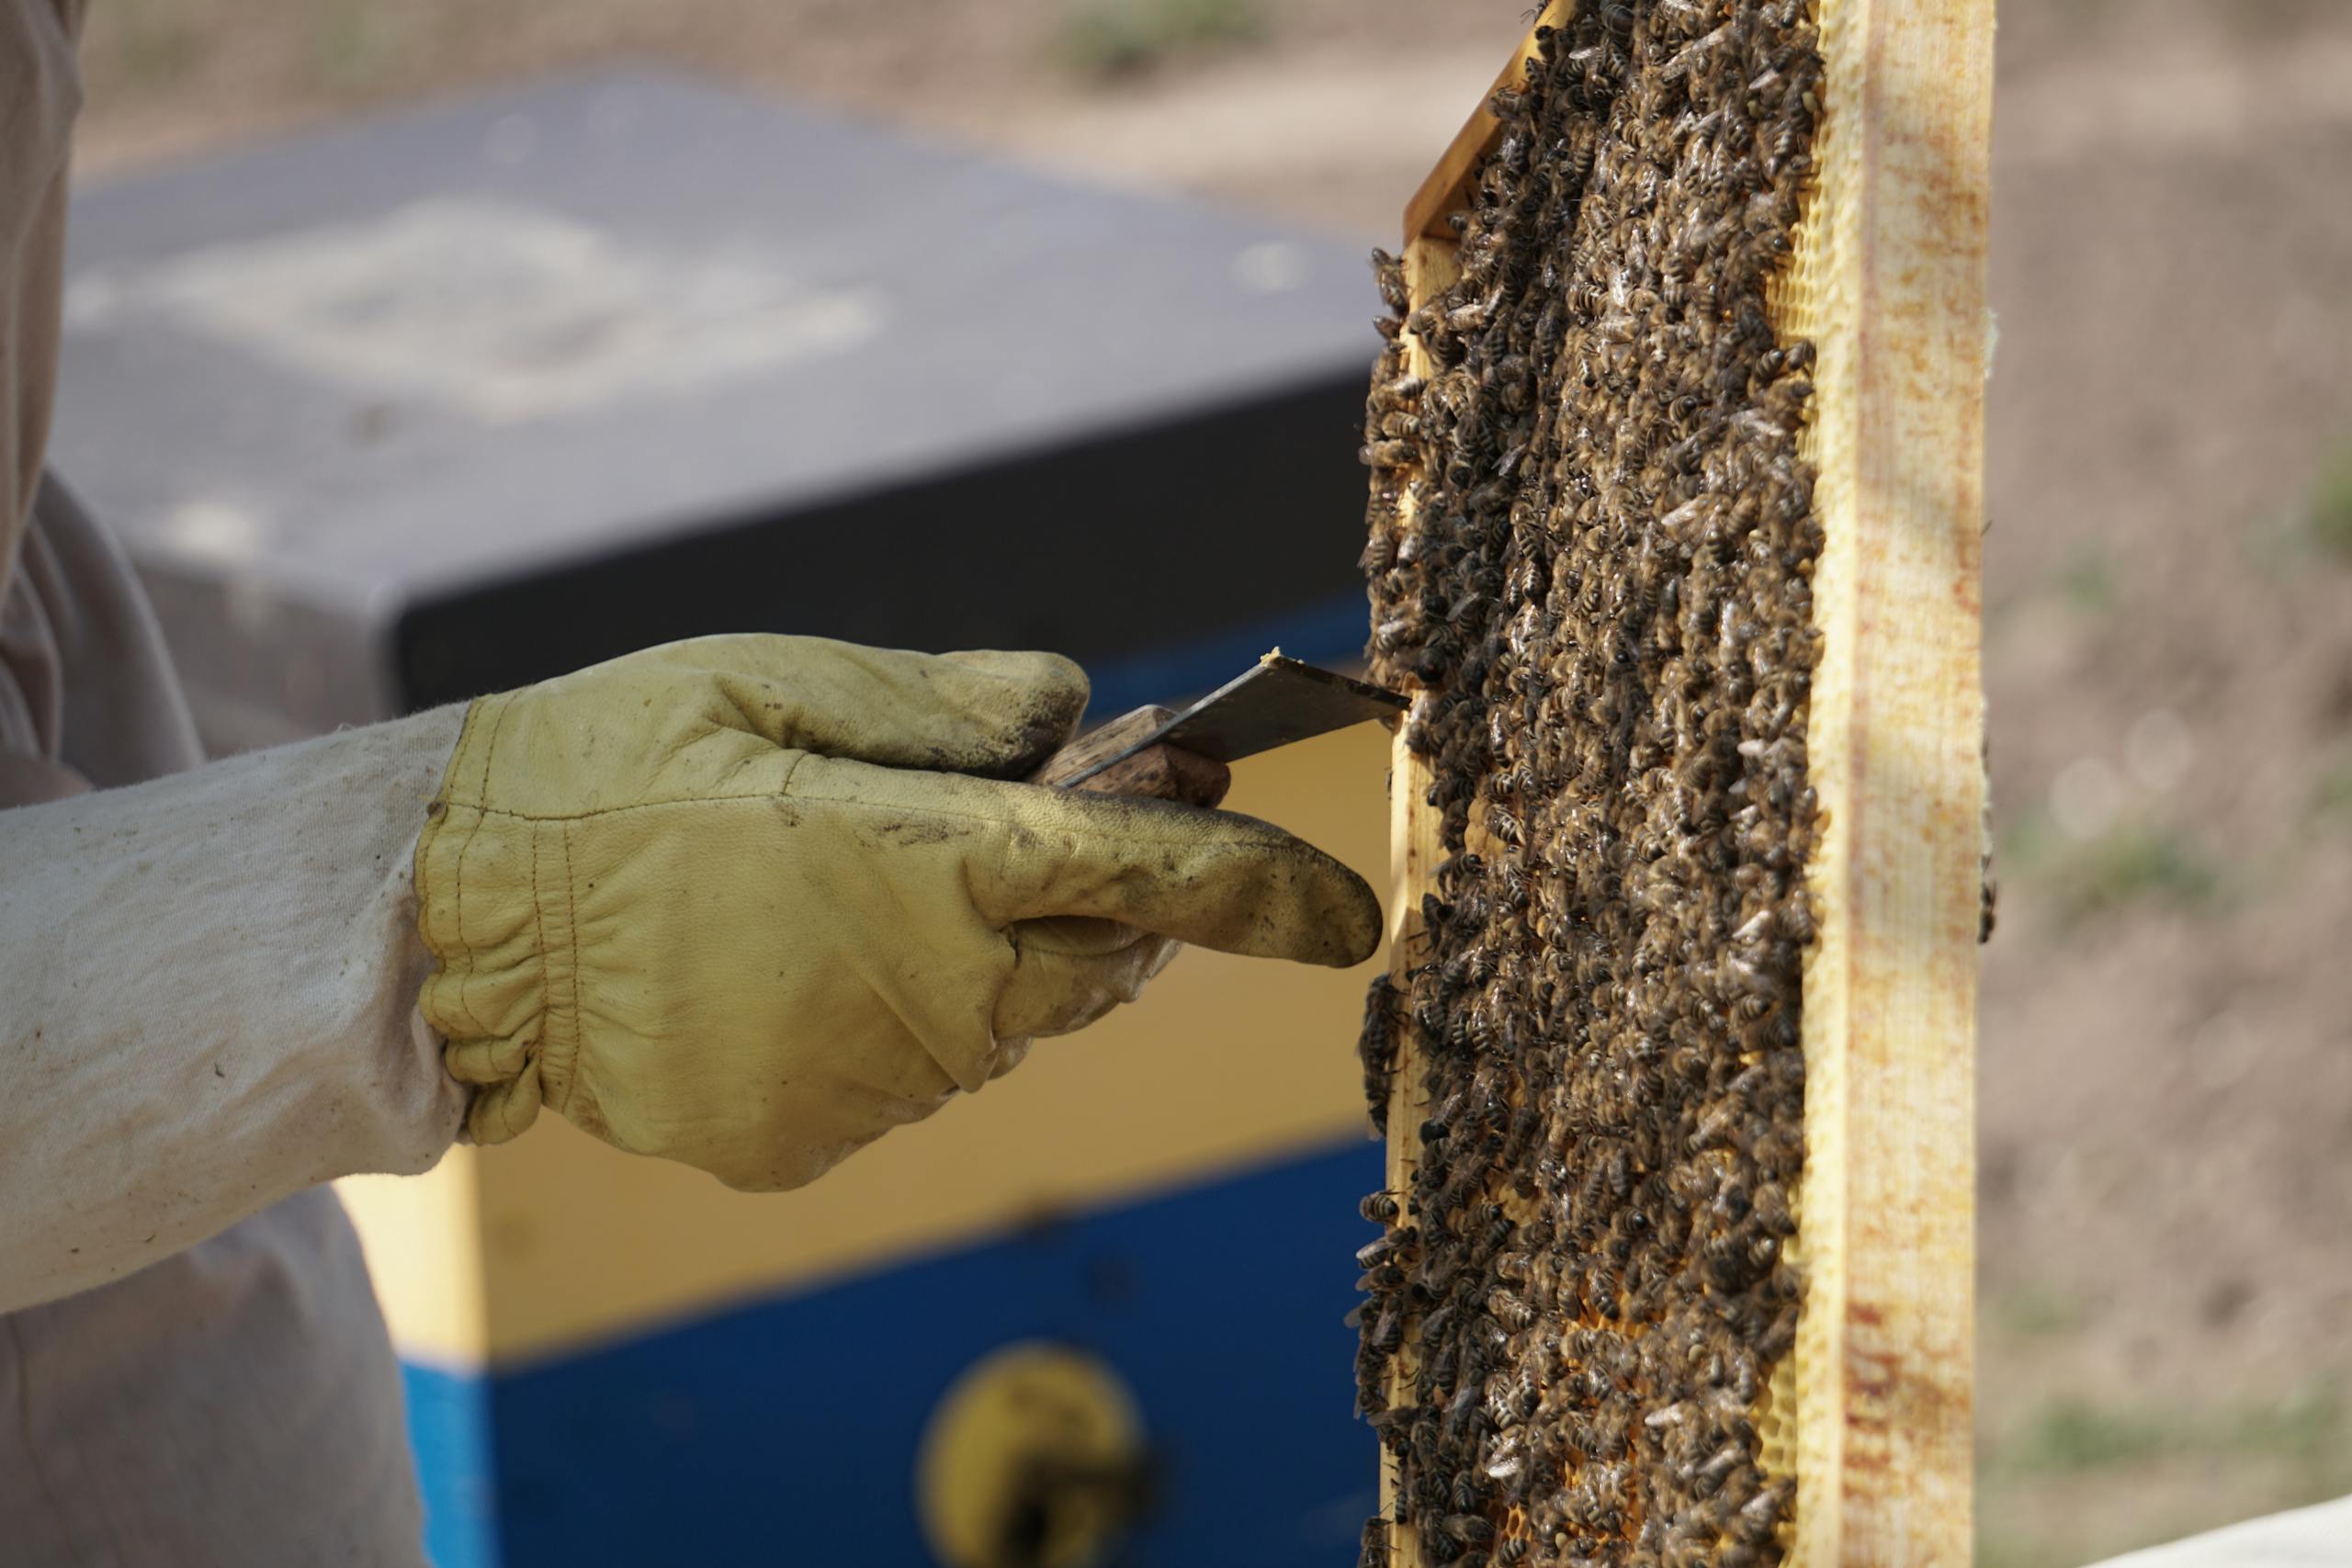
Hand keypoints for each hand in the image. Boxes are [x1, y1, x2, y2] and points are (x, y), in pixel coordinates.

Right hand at [413, 635, 1380, 1189]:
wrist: (450, 922)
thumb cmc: (612, 765)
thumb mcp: (778, 679)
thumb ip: (952, 701)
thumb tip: (1086, 715)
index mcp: (925, 864)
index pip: (1149, 878)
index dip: (1264, 890)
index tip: (1351, 914)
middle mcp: (920, 997)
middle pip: (1100, 963)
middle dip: (1108, 902)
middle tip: (1040, 818)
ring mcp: (863, 1088)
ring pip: (1010, 1028)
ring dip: (992, 960)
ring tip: (861, 880)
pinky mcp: (806, 1144)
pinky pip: (913, 1079)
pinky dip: (903, 1020)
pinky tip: (798, 959)